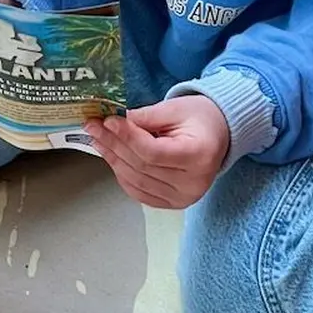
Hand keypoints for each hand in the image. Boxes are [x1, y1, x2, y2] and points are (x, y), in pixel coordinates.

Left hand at [86, 96, 229, 208]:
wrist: (218, 136)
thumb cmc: (200, 118)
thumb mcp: (175, 109)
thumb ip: (146, 116)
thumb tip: (114, 121)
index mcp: (199, 156)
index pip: (153, 152)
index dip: (127, 137)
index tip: (107, 121)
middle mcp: (193, 183)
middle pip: (142, 167)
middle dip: (114, 146)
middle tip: (94, 127)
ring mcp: (183, 198)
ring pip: (137, 182)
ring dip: (114, 161)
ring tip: (99, 141)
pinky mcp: (174, 203)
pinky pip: (141, 193)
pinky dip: (123, 177)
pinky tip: (113, 159)